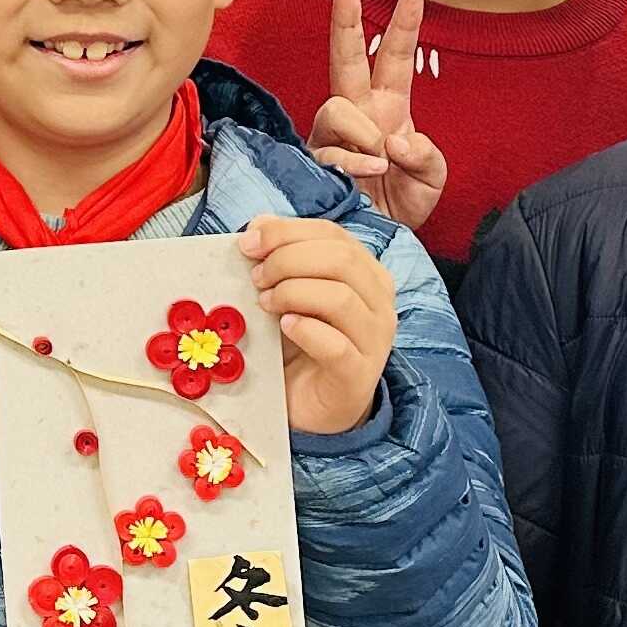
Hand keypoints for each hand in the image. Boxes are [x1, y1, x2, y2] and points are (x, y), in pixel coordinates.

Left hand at [243, 213, 397, 439]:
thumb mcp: (287, 291)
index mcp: (366, 271)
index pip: (332, 234)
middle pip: (340, 259)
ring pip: (340, 297)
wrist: (313, 403)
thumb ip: (278, 255)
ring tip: (265, 304)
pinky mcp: (359, 375)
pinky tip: (285, 328)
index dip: (286, 232)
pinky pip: (336, 346)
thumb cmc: (302, 342)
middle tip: (256, 278)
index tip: (247, 243)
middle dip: (287, 260)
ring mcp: (375, 339)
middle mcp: (379, 300)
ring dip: (293, 293)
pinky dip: (305, 330)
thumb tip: (259, 223)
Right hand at [308, 0, 448, 236]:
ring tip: (380, 158)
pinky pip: (331, 149)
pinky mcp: (316, 162)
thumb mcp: (432, 178)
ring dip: (362, 130)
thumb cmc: (404, 204)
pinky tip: (371, 171)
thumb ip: (426, 155)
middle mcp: (358, 113)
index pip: (395, 57)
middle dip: (345, 21)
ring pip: (336, 107)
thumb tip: (394, 141)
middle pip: (346, 58)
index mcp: (389, 107)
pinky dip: (355, 160)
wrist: (380, 241)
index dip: (404, 23)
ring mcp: (333, 137)